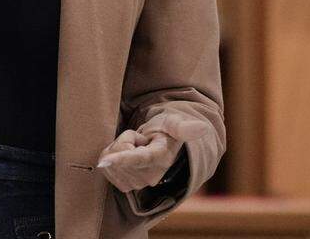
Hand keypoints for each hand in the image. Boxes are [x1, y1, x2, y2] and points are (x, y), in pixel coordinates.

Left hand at [96, 114, 210, 191]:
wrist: (161, 144)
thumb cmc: (166, 130)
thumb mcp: (174, 123)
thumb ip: (183, 127)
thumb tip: (202, 127)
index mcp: (162, 158)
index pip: (140, 159)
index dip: (122, 158)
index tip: (106, 160)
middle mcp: (150, 176)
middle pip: (119, 156)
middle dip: (123, 142)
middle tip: (139, 138)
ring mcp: (138, 183)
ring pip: (111, 163)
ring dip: (116, 150)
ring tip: (134, 147)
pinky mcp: (126, 186)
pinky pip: (106, 170)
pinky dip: (110, 159)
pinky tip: (124, 156)